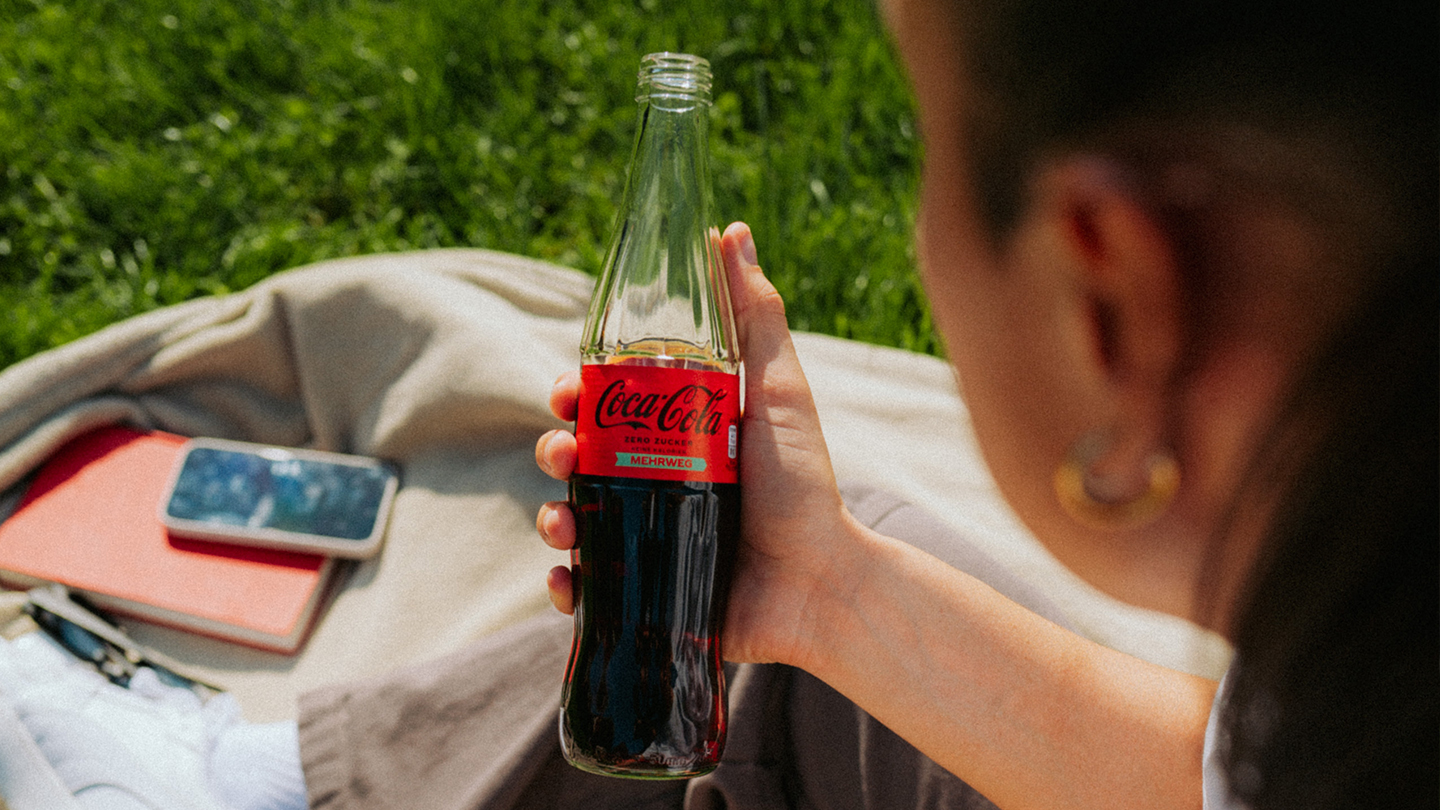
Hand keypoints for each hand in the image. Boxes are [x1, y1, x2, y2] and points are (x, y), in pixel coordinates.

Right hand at [534, 221, 858, 668]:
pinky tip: (564, 578)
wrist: (820, 581)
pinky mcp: (644, 590)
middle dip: (555, 452)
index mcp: (673, 436)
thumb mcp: (776, 391)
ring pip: (573, 518)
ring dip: (551, 516)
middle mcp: (653, 483)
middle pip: (580, 459)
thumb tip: (729, 232)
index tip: (567, 393)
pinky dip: (564, 583)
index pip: (606, 406)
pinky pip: (587, 585)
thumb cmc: (803, 484)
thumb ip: (755, 315)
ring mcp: (645, 537)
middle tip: (565, 455)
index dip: (575, 396)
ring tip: (561, 523)